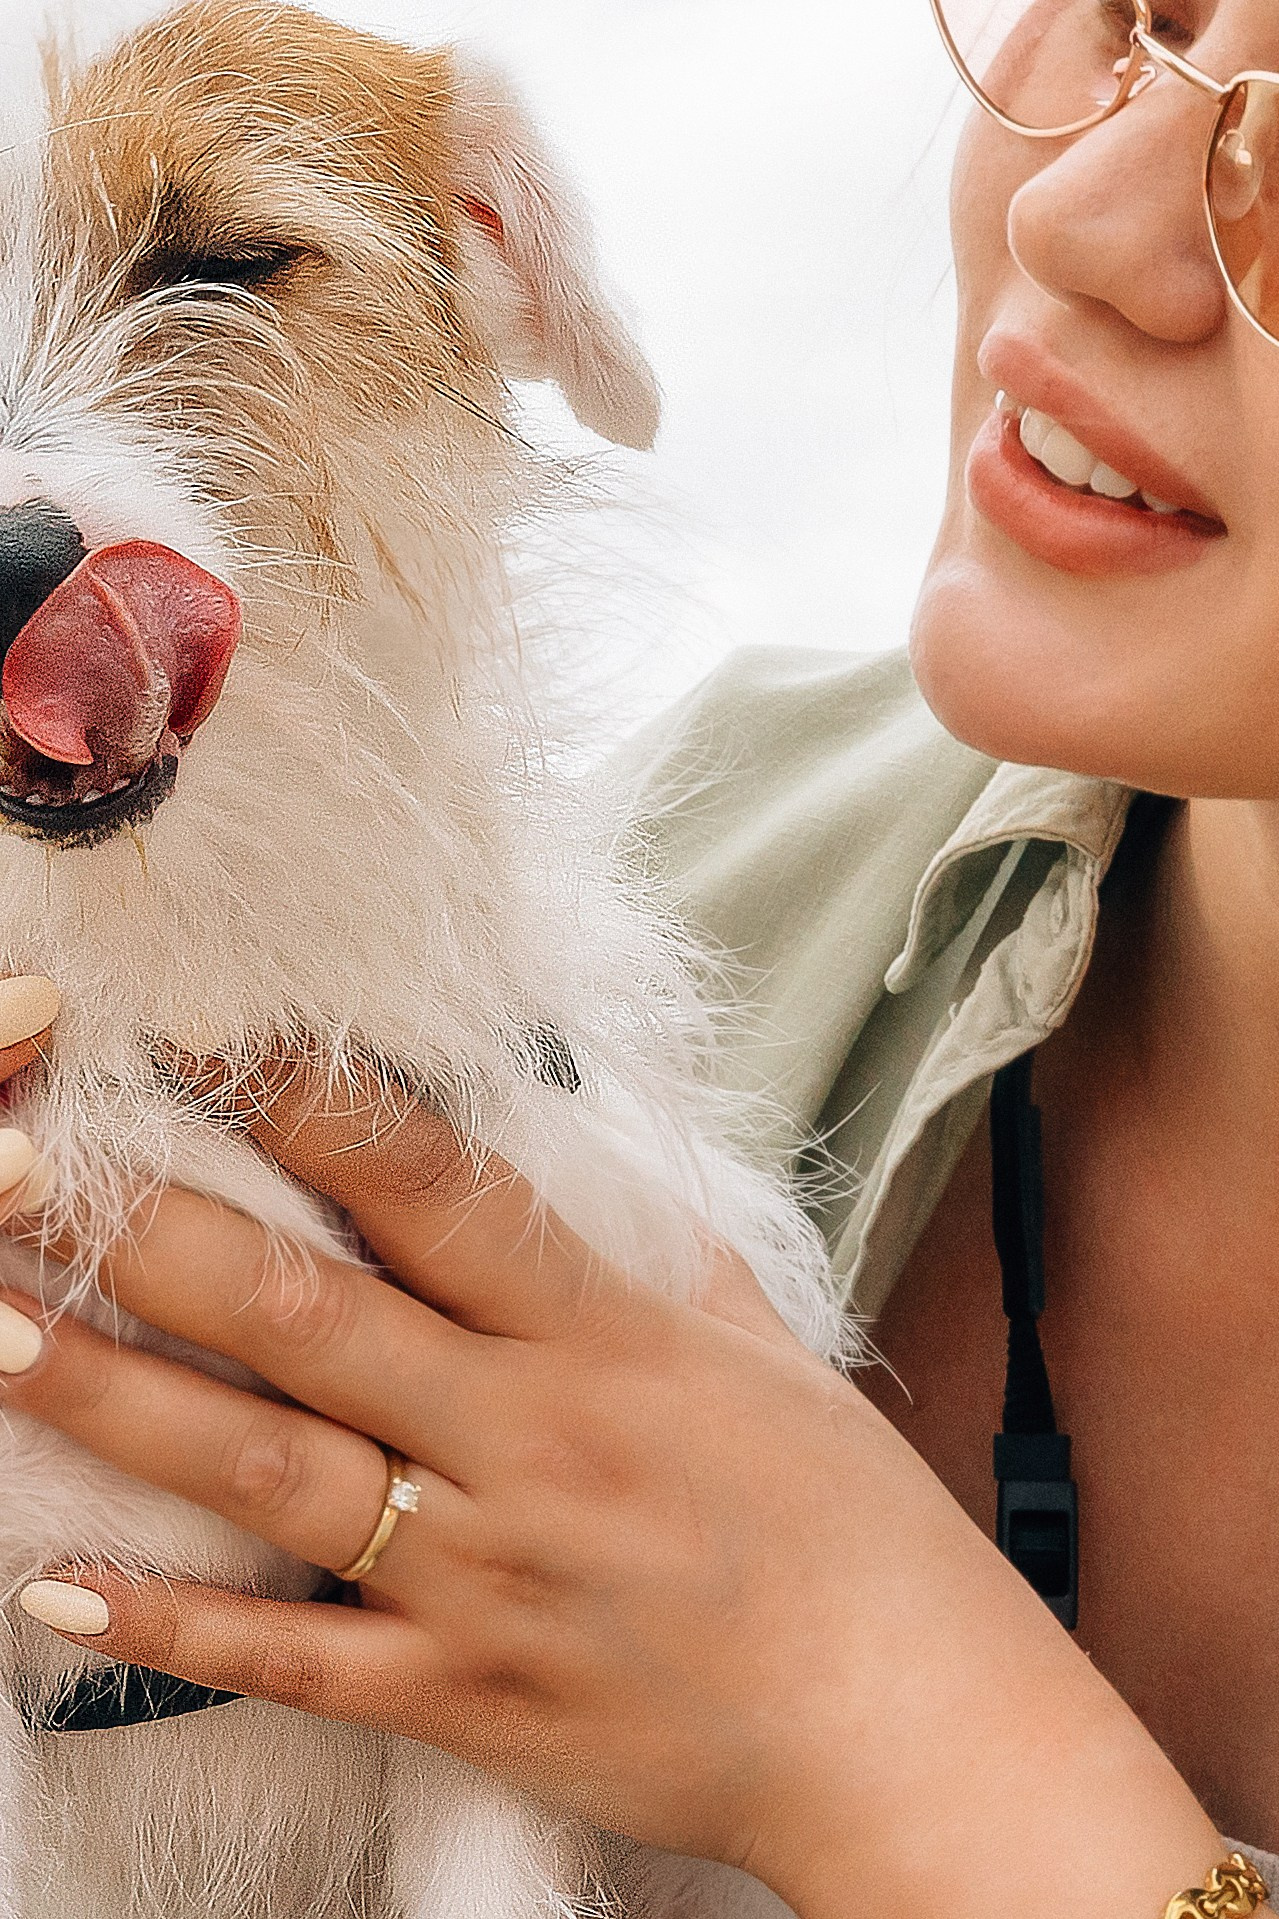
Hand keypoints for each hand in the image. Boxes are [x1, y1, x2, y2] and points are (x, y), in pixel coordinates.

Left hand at [0, 1038, 1229, 1918]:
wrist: (895, 1716)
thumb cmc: (838, 1516)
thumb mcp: (757, 1344)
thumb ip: (647, 1242)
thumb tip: (569, 1151)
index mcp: (603, 1335)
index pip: (434, 1190)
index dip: (309, 1101)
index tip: (200, 1033)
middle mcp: (527, 1439)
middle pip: (308, 1317)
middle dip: (150, 1236)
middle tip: (24, 1167)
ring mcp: (485, 1575)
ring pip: (269, 1471)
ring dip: (117, 1401)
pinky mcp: (462, 1696)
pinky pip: (296, 1659)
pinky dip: (177, 1625)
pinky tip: (59, 1583)